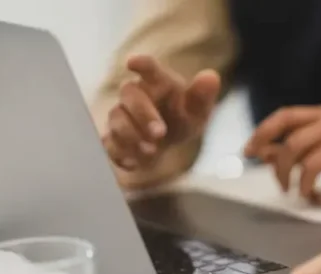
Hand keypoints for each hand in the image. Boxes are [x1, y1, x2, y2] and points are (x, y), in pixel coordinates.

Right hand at [101, 55, 220, 179]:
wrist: (164, 143)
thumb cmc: (181, 118)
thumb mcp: (197, 111)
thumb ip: (203, 95)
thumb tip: (212, 77)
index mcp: (157, 82)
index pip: (149, 68)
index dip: (141, 63)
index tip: (132, 63)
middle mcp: (135, 95)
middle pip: (129, 93)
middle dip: (143, 113)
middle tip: (160, 132)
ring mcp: (121, 115)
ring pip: (117, 118)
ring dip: (131, 135)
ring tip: (151, 150)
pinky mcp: (112, 136)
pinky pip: (109, 142)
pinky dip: (120, 153)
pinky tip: (134, 163)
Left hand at [243, 106, 320, 204]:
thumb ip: (299, 143)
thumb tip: (262, 152)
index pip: (285, 117)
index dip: (262, 133)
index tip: (248, 152)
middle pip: (293, 145)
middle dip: (281, 169)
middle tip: (283, 186)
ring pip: (311, 166)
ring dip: (302, 186)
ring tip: (306, 195)